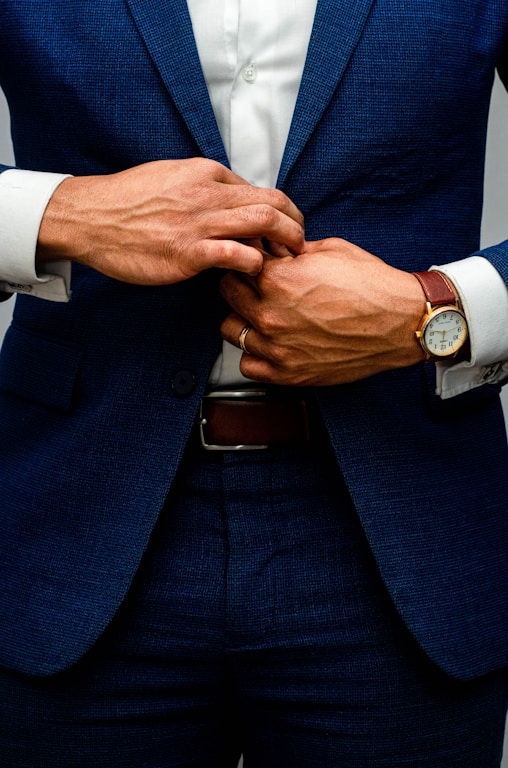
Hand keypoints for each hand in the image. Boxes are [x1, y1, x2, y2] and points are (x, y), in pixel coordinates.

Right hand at [36, 158, 303, 284]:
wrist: (90, 218)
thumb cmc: (127, 200)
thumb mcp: (170, 175)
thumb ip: (203, 186)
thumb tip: (232, 199)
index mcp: (205, 172)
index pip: (259, 189)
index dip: (280, 211)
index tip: (284, 229)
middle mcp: (208, 193)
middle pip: (273, 203)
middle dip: (296, 224)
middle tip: (300, 244)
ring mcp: (199, 223)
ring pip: (263, 224)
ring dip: (285, 244)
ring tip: (288, 260)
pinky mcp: (189, 253)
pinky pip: (238, 256)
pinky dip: (254, 265)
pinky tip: (252, 273)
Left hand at [220, 237, 425, 385]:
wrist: (401, 322)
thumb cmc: (372, 285)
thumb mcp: (329, 250)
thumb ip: (290, 251)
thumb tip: (271, 248)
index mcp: (277, 280)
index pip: (236, 263)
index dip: (247, 259)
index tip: (256, 262)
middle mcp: (270, 315)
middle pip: (227, 294)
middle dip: (241, 284)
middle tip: (258, 285)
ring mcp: (277, 347)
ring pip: (231, 330)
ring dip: (243, 319)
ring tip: (264, 314)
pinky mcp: (288, 373)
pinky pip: (248, 365)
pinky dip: (255, 354)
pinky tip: (271, 342)